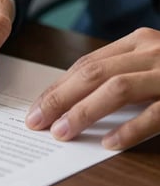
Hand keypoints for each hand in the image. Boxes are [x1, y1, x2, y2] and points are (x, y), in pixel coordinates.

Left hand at [25, 27, 159, 149]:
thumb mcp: (151, 62)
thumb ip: (120, 72)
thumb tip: (76, 99)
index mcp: (137, 42)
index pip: (87, 63)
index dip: (58, 87)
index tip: (37, 107)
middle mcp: (150, 52)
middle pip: (93, 73)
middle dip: (59, 98)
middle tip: (36, 121)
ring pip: (116, 88)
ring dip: (84, 112)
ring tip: (61, 132)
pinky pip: (154, 114)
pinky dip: (128, 129)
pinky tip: (107, 142)